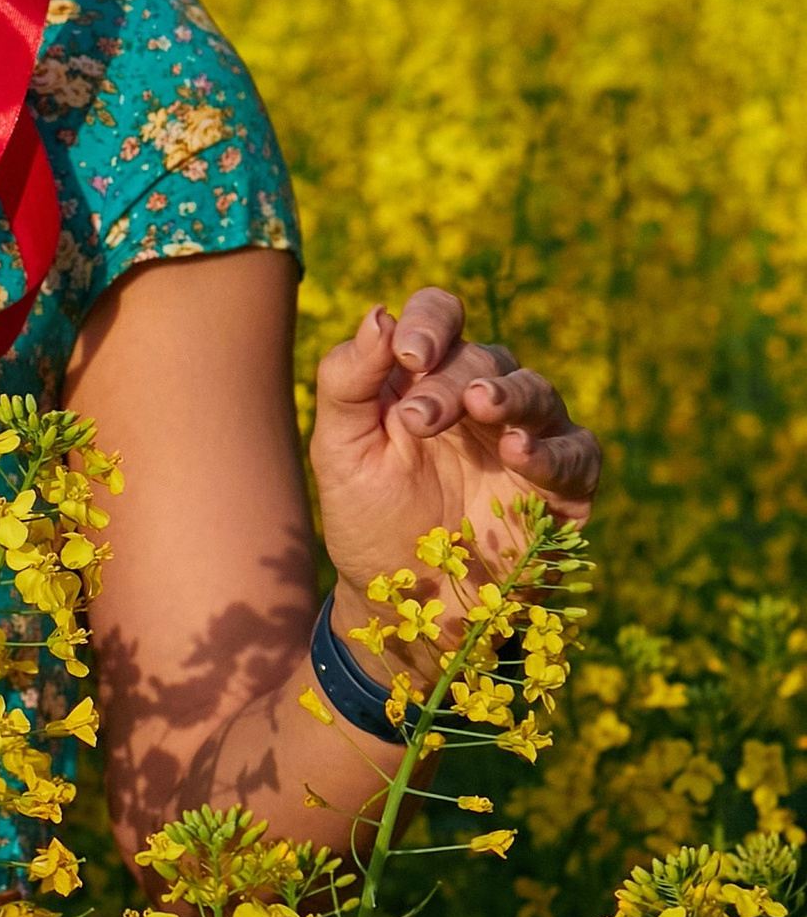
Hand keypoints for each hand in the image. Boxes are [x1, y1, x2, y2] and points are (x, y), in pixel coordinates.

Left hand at [311, 284, 600, 647]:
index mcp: (426, 377)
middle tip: (417, 423)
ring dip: (509, 395)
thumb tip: (377, 314)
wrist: (402, 602)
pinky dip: (553, 449)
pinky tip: (521, 454)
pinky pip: (577, 450)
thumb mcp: (339, 450)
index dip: (431, 320)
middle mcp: (480, 397)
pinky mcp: (564, 484)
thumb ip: (347, 381)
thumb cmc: (368, 517)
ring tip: (482, 408)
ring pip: (535, 390)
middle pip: (482, 357)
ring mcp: (526, 437)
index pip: (440, 316)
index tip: (411, 353)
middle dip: (449, 382)